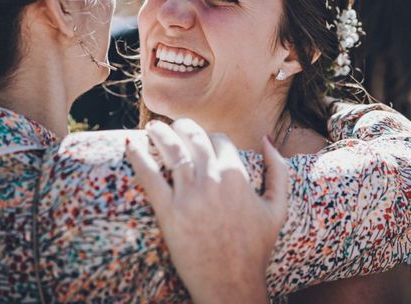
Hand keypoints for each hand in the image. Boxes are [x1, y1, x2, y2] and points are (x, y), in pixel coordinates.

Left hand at [126, 119, 287, 303]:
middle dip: (182, 126)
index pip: (219, 140)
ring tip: (151, 127)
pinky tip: (131, 144)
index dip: (211, 138)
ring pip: (171, 151)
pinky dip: (138, 156)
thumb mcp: (277, 208)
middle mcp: (212, 180)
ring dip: (159, 133)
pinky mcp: (168, 212)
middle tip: (172, 125)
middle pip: (193, 138)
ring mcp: (189, 195)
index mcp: (237, 175)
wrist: (231, 284)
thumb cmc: (256, 248)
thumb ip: (279, 170)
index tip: (203, 140)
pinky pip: (149, 176)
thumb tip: (268, 139)